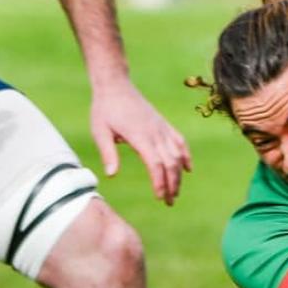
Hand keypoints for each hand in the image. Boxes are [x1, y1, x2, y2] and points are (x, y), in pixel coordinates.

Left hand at [90, 79, 191, 204]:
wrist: (115, 85)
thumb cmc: (105, 109)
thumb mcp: (100, 131)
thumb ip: (108, 152)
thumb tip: (111, 174)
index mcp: (140, 136)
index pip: (156, 164)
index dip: (160, 182)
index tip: (160, 197)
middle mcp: (155, 133)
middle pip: (171, 163)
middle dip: (173, 184)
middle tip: (169, 202)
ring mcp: (161, 128)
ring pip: (177, 155)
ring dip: (179, 175)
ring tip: (176, 192)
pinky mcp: (163, 124)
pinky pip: (180, 142)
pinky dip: (186, 156)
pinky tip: (188, 169)